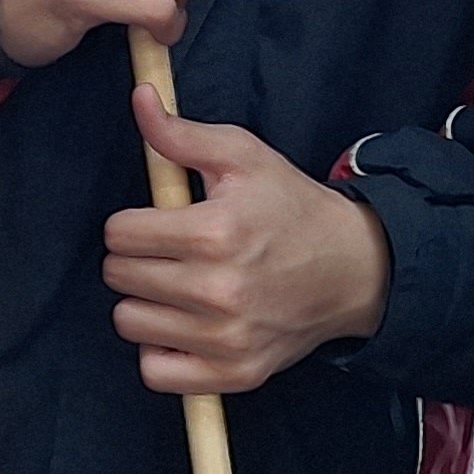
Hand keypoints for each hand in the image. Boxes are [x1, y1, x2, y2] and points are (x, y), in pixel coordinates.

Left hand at [100, 91, 391, 393]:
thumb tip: (140, 100)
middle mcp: (218, 291)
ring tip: (178, 287)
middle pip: (119, 277)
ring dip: (145, 303)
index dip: (132, 223)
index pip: (119, 234)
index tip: (158, 222)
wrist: (353, 268)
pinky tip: (182, 327)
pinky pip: (157, 372)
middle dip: (136, 259)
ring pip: (130, 322)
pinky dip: (161, 352)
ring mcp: (226, 338)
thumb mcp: (243, 157)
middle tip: (170, 253)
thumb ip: (182, 134)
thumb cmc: (290, 207)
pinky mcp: (235, 373)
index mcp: (215, 232)